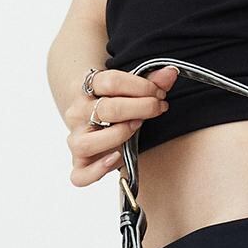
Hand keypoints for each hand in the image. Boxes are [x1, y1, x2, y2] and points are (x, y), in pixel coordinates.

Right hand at [62, 64, 179, 187]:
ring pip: (87, 143)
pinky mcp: (79, 164)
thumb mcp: (131, 89)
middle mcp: (77, 114)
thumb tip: (171, 73)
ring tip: (136, 128)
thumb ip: (152, 81)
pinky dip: (98, 170)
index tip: (159, 92)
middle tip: (158, 107)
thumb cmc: (115, 103)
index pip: (111, 82)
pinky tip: (117, 158)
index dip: (141, 86)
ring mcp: (76, 139)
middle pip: (105, 109)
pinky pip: (81, 175)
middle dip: (140, 108)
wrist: (92, 118)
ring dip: (118, 135)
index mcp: (87, 89)